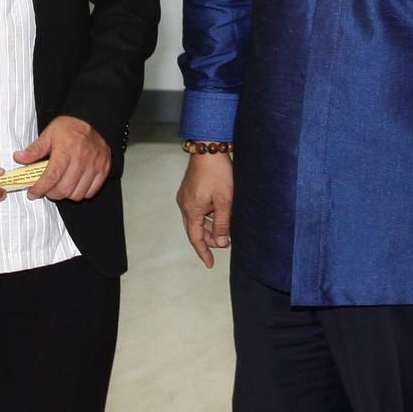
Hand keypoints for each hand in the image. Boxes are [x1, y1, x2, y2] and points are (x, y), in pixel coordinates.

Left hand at [17, 116, 109, 203]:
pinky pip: (91, 191)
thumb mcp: (49, 134)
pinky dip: (80, 193)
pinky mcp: (103, 169)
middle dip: (51, 194)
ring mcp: (94, 165)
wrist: (93, 119)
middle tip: (45, 189)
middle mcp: (82, 159)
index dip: (40, 188)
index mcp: (66, 150)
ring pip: (77, 194)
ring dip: (65, 195)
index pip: (52, 177)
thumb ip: (34, 149)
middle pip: (64, 189)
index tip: (33, 192)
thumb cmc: (70, 127)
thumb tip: (19, 158)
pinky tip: (74, 185)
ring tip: (59, 187)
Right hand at [176, 152, 233, 267]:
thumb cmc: (218, 172)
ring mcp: (186, 197)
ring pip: (198, 219)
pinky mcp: (190, 190)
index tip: (210, 264)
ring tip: (227, 229)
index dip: (204, 253)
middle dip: (211, 239)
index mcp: (191, 210)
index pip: (196, 239)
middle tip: (227, 243)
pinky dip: (208, 216)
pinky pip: (198, 209)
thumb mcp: (225, 200)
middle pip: (196, 230)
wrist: (209, 147)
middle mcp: (185, 205)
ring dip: (211, 226)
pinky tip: (220, 214)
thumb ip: (223, 223)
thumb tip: (222, 243)